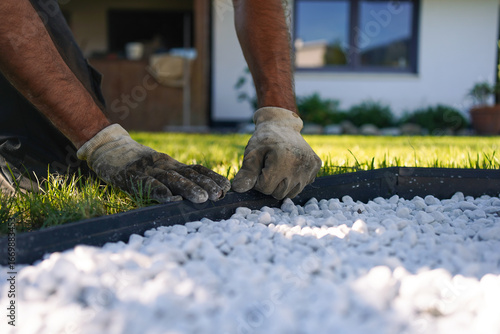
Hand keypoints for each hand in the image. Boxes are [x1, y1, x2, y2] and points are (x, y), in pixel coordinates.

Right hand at [77, 124, 230, 202]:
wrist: (107, 148)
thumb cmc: (135, 164)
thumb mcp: (157, 168)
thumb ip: (172, 177)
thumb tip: (195, 194)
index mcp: (170, 164)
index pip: (195, 169)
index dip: (212, 177)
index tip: (227, 187)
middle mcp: (163, 165)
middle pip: (188, 174)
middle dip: (206, 184)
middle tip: (220, 195)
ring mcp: (148, 170)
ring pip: (172, 179)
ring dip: (189, 189)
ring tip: (204, 199)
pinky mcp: (132, 176)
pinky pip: (148, 184)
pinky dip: (160, 192)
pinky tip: (172, 200)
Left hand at [232, 107, 321, 198]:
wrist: (282, 124)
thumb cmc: (264, 139)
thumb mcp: (252, 153)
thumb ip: (246, 172)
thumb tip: (238, 189)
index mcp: (283, 160)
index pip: (265, 188)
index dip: (258, 181)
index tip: (259, 168)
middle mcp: (300, 165)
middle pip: (278, 193)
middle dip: (270, 184)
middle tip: (269, 167)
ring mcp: (310, 167)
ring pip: (291, 193)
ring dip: (282, 185)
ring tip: (279, 167)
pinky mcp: (316, 166)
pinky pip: (302, 185)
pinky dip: (294, 180)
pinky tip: (290, 166)